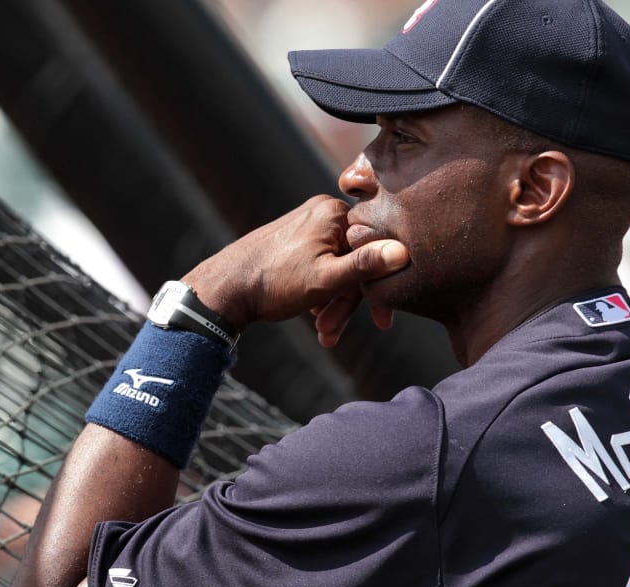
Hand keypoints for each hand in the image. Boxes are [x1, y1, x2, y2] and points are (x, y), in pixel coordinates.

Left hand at [181, 195, 407, 339]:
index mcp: (334, 213)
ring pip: (336, 267)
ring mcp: (306, 225)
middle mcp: (322, 212)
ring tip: (322, 331)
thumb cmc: (274, 282)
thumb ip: (365, 266)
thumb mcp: (325, 280)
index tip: (383, 321)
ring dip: (332, 303)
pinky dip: (319, 292)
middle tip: (333, 332)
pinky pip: (320, 265)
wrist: (224, 287)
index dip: (378, 288)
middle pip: (354, 260)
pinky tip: (312, 315)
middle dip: (346, 303)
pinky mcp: (294, 239)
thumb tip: (404, 251)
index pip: (375, 247)